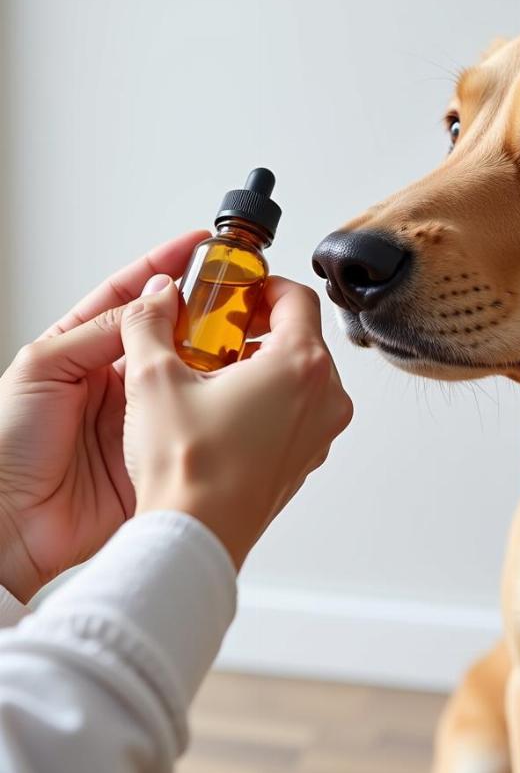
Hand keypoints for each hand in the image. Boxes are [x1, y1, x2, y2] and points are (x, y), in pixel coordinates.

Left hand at [0, 231, 208, 600]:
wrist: (12, 524)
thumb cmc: (7, 447)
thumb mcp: (42, 367)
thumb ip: (100, 329)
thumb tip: (152, 298)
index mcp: (81, 347)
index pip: (129, 295)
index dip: (164, 268)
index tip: (198, 248)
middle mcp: (116, 376)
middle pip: (167, 330)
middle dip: (202, 306)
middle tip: (235, 290)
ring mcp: (141, 412)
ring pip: (187, 369)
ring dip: (215, 350)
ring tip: (243, 332)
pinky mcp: (158, 447)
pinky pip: (193, 415)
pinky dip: (216, 398)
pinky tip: (234, 384)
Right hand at [121, 275, 352, 568]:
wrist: (196, 536)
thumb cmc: (187, 467)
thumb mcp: (154, 379)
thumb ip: (150, 323)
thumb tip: (154, 297)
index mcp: (301, 365)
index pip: (298, 297)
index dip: (264, 285)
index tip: (237, 291)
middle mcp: (326, 397)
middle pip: (303, 336)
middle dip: (261, 325)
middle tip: (220, 329)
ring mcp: (322, 431)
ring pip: (303, 374)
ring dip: (266, 362)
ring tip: (217, 371)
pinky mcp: (308, 456)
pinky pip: (299, 409)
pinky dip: (272, 397)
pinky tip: (227, 409)